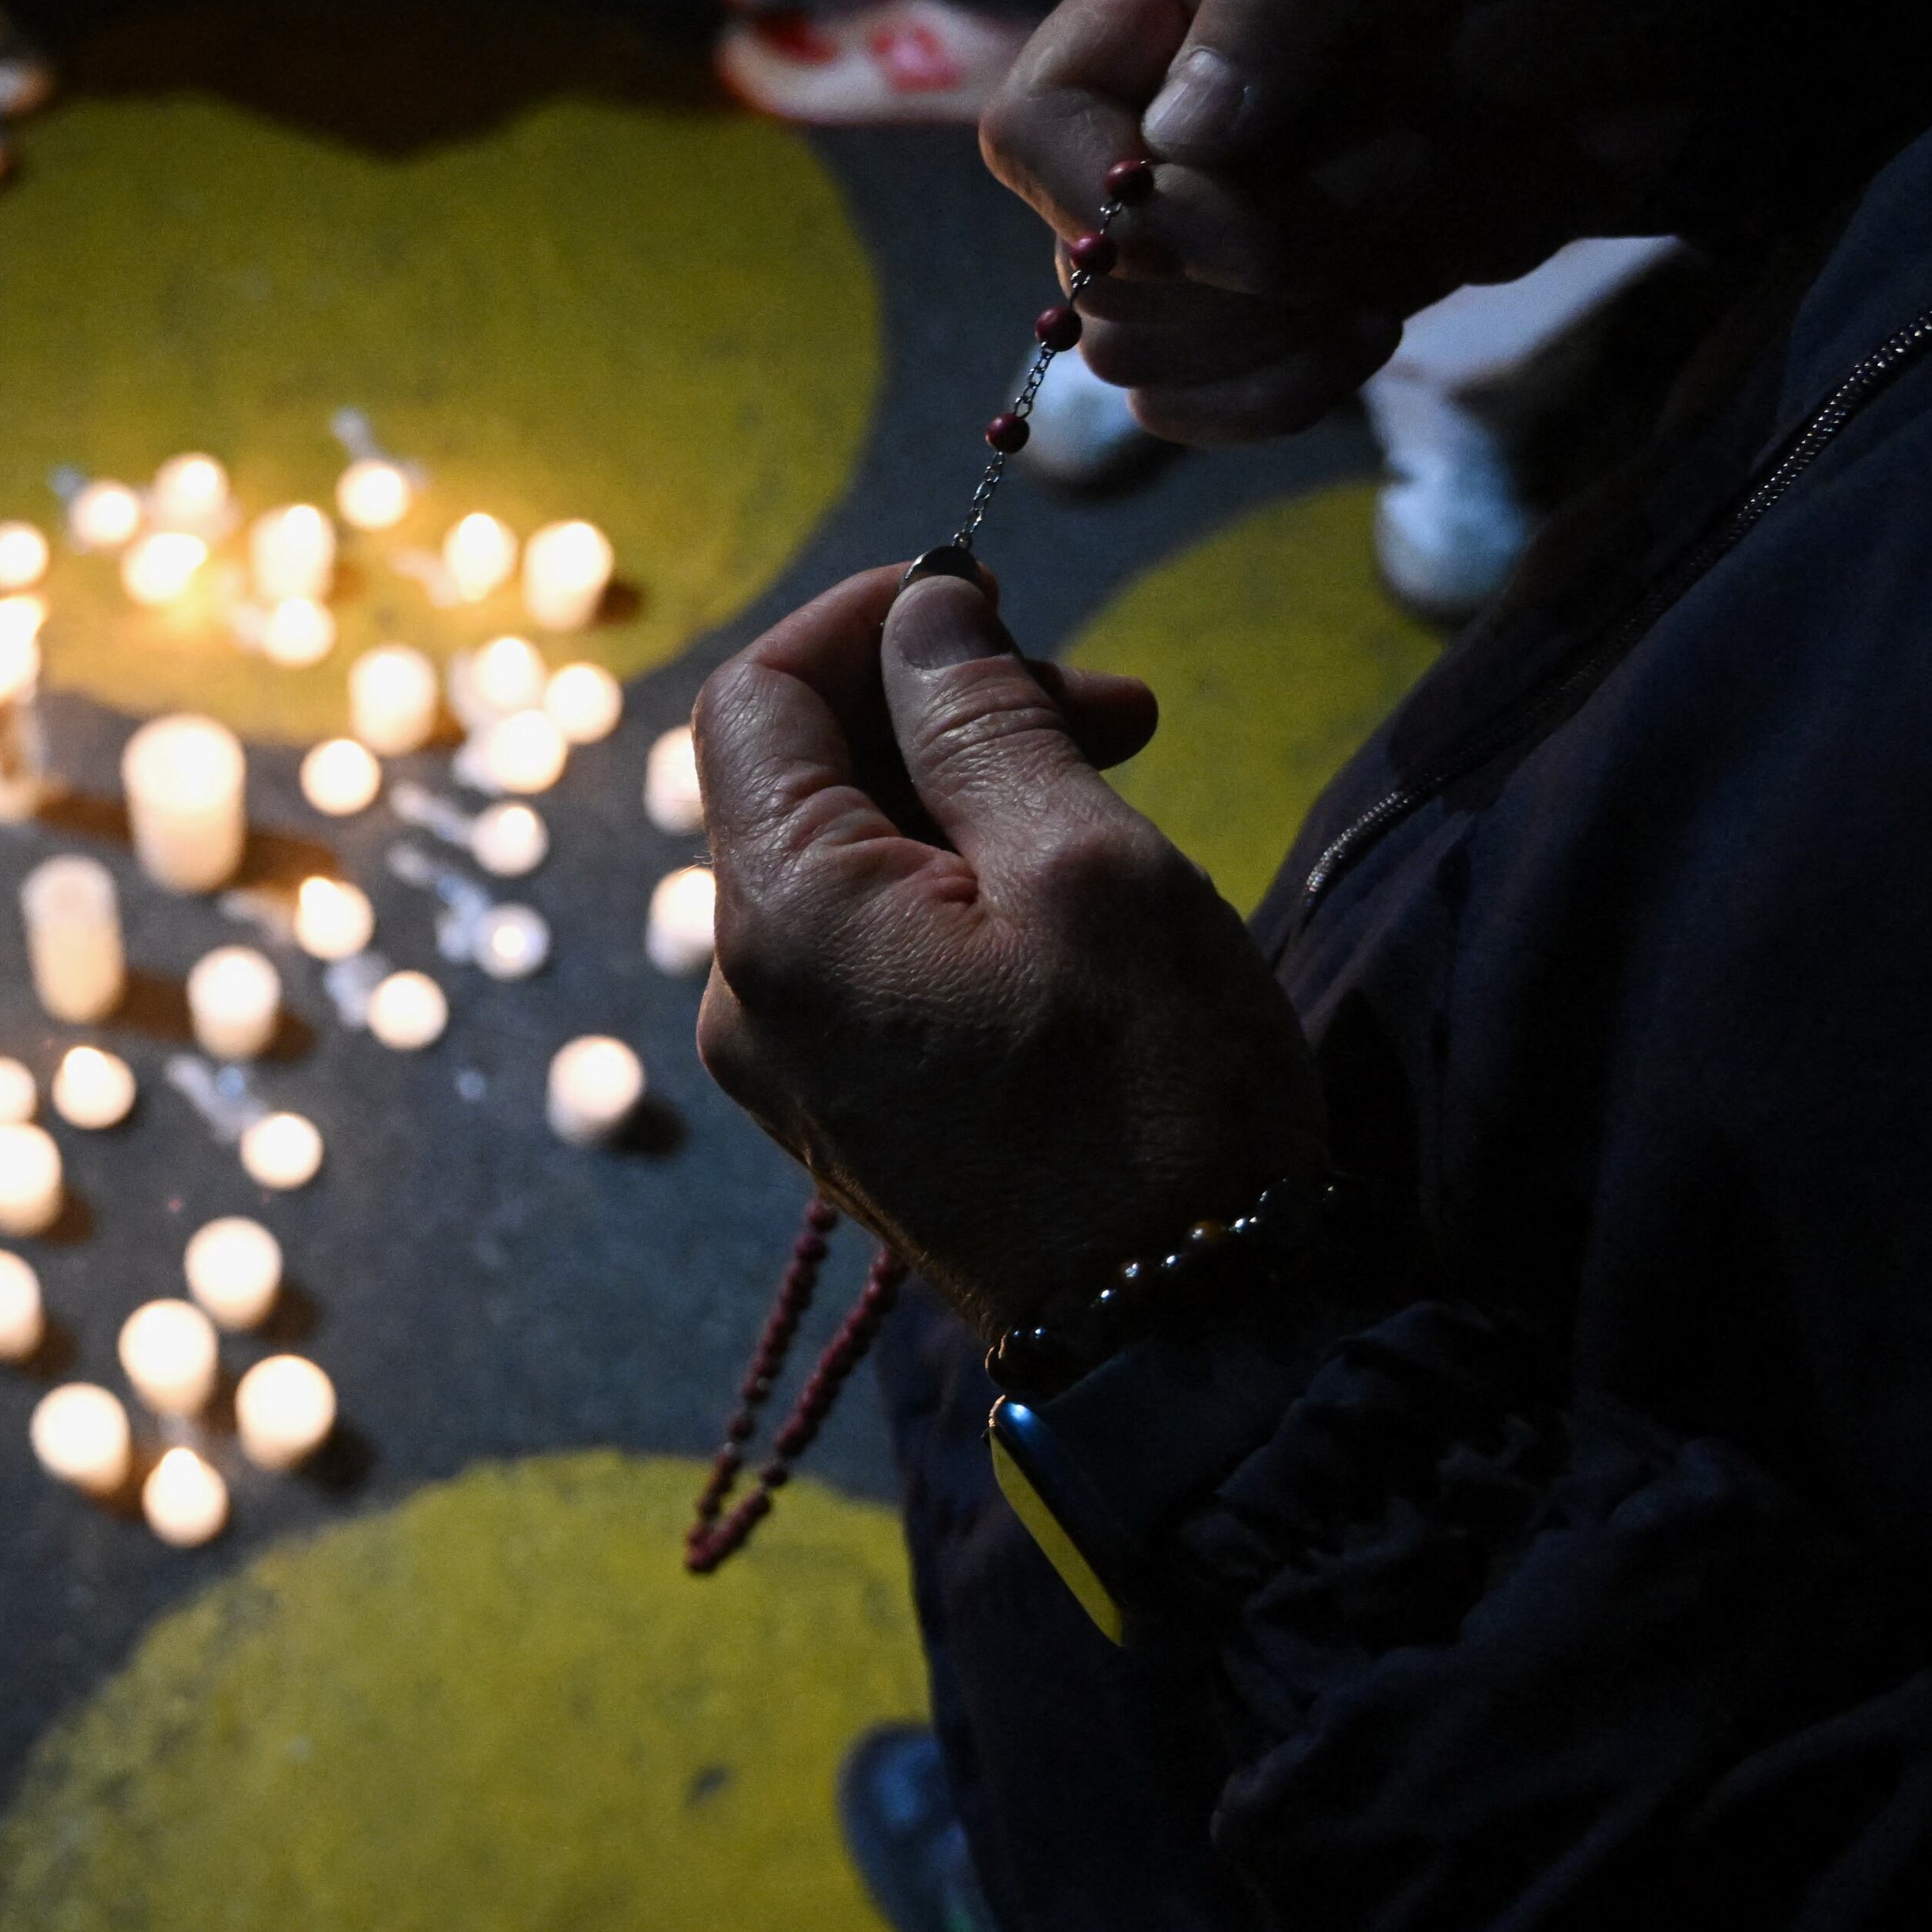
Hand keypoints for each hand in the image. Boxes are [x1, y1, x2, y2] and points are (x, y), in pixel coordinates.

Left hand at [693, 565, 1328, 1333]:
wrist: (1187, 1341)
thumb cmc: (1155, 1103)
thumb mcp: (1090, 868)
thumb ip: (984, 722)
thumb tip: (922, 611)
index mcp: (780, 921)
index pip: (751, 699)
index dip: (865, 617)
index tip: (993, 591)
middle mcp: (744, 991)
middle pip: (794, 773)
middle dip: (941, 702)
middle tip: (1116, 703)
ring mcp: (788, 1057)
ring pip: (844, 854)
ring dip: (966, 785)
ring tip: (1119, 776)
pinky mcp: (847, 1100)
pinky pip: (869, 940)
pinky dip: (956, 874)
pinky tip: (1071, 879)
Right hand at [984, 0, 1750, 443]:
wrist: (1709, 11)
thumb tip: (1182, 135)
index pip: (1034, 127)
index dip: (1098, 195)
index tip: (1215, 193)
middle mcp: (1173, 106)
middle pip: (1093, 263)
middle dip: (1240, 255)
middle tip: (1402, 165)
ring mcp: (1228, 213)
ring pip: (1143, 349)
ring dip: (1272, 329)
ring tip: (1406, 243)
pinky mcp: (1292, 295)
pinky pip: (1203, 402)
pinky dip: (1275, 397)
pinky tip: (1376, 331)